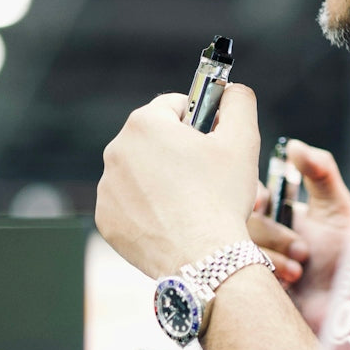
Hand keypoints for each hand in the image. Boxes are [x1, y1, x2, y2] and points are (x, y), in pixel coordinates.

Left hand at [96, 83, 259, 279]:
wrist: (203, 259)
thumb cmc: (222, 197)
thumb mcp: (243, 139)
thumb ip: (239, 101)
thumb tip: (232, 90)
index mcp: (144, 123)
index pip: (175, 106)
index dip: (200, 120)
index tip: (212, 141)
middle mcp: (116, 150)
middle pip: (155, 139)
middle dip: (179, 151)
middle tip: (205, 176)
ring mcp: (107, 187)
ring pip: (141, 172)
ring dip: (162, 179)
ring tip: (190, 201)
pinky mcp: (106, 219)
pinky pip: (129, 204)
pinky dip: (148, 208)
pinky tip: (172, 220)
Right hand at [248, 140, 349, 332]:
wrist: (343, 310)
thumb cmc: (342, 260)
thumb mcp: (336, 210)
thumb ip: (321, 171)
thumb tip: (294, 146)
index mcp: (272, 212)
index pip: (248, 192)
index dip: (254, 195)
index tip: (263, 203)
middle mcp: (254, 234)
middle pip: (237, 217)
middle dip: (271, 231)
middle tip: (302, 248)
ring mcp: (244, 261)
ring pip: (235, 244)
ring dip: (272, 254)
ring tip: (302, 267)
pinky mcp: (240, 286)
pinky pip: (236, 271)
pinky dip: (265, 273)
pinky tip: (289, 282)